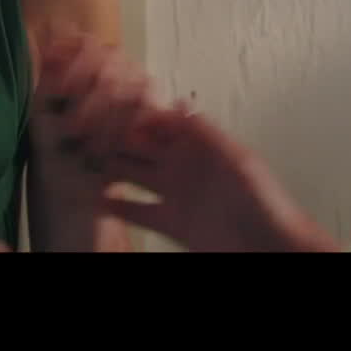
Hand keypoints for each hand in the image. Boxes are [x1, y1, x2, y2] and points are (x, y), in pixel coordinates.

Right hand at [36, 38, 335, 252]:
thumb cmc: (265, 203)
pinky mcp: (171, 223)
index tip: (107, 104)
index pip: (161, 122)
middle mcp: (184, 166)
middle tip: (82, 128)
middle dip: (115, 137)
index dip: (136, 113)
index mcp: (201, 146)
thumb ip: (206, 133)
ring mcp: (176, 194)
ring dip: (109, 167)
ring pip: (134, 175)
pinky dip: (115, 204)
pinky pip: (137, 209)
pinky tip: (94, 197)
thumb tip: (179, 102)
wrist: (271, 249)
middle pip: (142, 146)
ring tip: (80, 158)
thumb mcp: (238, 160)